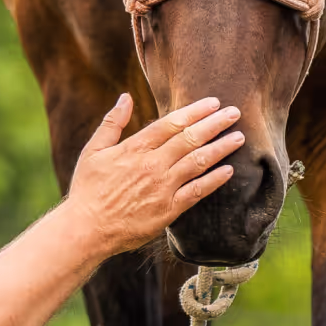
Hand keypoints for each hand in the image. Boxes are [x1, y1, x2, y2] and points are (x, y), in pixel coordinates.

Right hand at [65, 94, 244, 255]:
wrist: (86, 229)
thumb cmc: (88, 189)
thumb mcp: (93, 151)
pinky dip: (214, 180)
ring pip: (198, 162)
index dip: (194, 111)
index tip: (213, 102)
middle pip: (190, 139)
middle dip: (215, 124)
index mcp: (135, 148)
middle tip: (234, 113)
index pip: (171, 123)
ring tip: (238, 137)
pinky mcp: (168, 210)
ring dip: (220, 148)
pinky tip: (229, 171)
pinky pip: (196, 192)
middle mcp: (152, 165)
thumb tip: (126, 96)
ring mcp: (162, 188)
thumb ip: (112, 122)